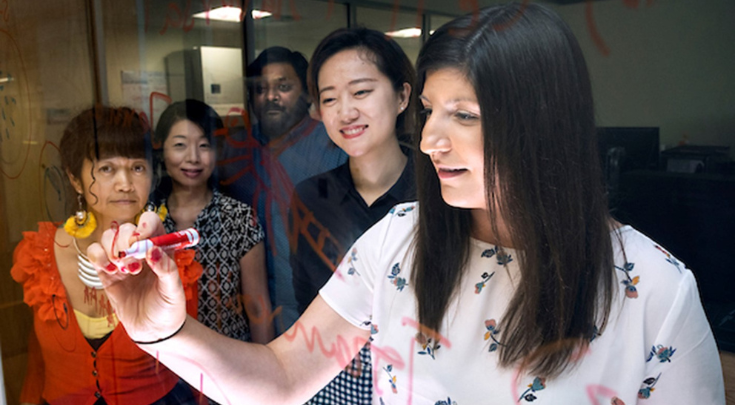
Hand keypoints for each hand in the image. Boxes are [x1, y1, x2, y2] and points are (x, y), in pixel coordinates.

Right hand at [87, 211, 186, 343]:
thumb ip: (166, 269)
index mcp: (160, 248)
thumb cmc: (169, 308)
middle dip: (124, 241)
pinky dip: (97, 257)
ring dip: (111, 250)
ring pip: (107, 237)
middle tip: (132, 263)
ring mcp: (122, 261)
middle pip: (125, 227)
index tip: (140, 241)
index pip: (150, 222)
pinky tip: (110, 272)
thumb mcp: (173, 290)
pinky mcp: (106, 274)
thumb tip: (153, 250)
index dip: (143, 225)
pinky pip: (95, 254)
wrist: (154, 331)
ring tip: (123, 270)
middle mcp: (140, 250)